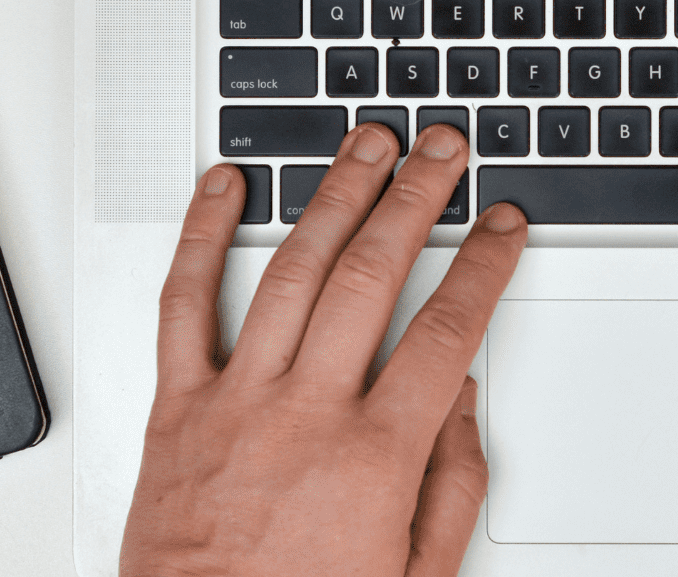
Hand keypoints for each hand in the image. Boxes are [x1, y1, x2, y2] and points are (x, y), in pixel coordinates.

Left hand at [120, 123, 527, 576]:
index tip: (502, 225)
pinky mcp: (175, 410)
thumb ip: (451, 485)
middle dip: (416, 199)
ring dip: (334, 195)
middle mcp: (305, 415)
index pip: (447, 330)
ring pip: (292, 271)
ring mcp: (236, 403)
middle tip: (442, 151)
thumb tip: (459, 401)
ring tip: (365, 144)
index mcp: (374, 457)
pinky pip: (182, 304)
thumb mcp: (418, 575)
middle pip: (373, 276)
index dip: (483, 265)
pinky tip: (225, 187)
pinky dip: (201, 235)